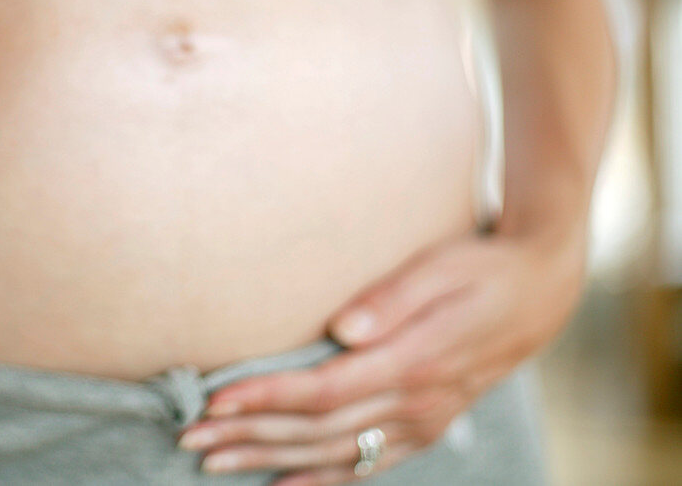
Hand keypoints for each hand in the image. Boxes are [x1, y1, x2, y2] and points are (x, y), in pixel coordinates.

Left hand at [176, 218, 586, 484]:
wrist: (542, 291)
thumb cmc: (482, 269)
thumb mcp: (441, 268)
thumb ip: (392, 298)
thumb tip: (342, 328)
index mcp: (412, 362)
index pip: (323, 392)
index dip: (266, 399)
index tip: (214, 401)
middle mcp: (415, 403)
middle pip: (317, 430)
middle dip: (249, 434)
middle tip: (191, 439)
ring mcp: (422, 422)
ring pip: (333, 453)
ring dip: (270, 460)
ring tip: (213, 462)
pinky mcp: (426, 426)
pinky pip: (368, 464)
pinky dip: (322, 481)